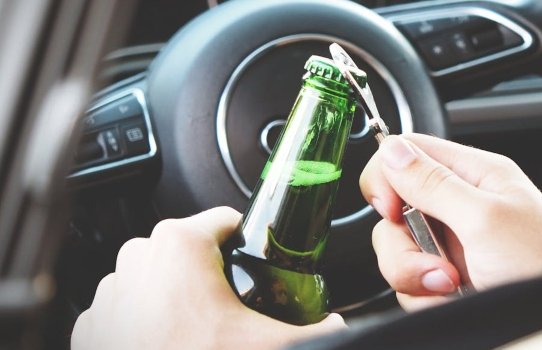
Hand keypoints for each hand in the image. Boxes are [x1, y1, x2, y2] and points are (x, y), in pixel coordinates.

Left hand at [72, 207, 344, 349]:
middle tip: (232, 304)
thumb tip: (339, 327)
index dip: (249, 242)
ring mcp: (111, 289)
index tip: (256, 263)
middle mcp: (138, 256)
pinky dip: (145, 319)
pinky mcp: (92, 322)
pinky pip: (128, 306)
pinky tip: (169, 341)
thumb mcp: (269, 342)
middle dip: (213, 271)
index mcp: (181, 244)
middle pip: (191, 248)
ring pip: (156, 276)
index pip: (227, 220)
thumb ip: (316, 329)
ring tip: (199, 327)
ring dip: (176, 293)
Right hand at [360, 134, 541, 309]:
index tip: (392, 210)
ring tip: (452, 285)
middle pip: (394, 209)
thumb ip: (434, 183)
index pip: (407, 152)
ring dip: (415, 275)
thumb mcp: (485, 218)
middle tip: (437, 263)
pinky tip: (453, 297)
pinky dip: (424, 296)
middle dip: (405, 244)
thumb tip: (392, 150)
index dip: (387, 178)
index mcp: (474, 174)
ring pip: (397, 249)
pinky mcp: (444, 277)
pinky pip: (409, 282)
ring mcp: (450, 243)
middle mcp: (458, 205)